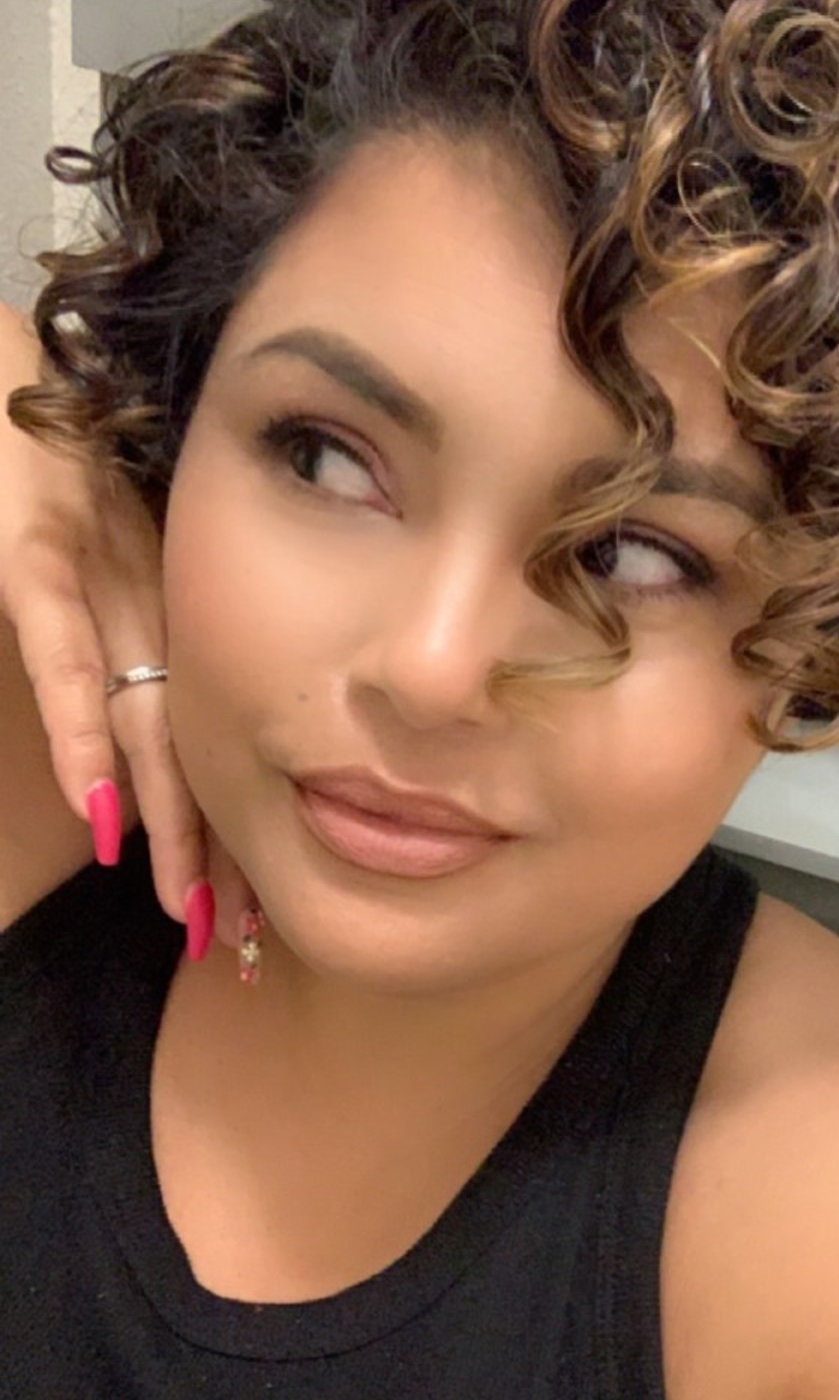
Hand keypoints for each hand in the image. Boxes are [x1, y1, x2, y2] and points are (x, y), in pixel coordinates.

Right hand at [0, 304, 247, 948]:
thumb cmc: (26, 459)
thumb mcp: (78, 562)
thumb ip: (102, 650)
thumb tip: (121, 760)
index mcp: (160, 606)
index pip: (205, 736)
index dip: (225, 825)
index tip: (251, 913)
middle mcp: (148, 597)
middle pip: (194, 743)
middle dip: (215, 846)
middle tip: (246, 940)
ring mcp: (97, 572)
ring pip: (146, 712)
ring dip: (167, 815)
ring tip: (187, 905)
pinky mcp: (35, 542)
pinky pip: (60, 646)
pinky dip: (80, 727)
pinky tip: (102, 807)